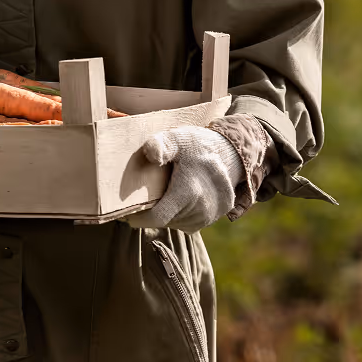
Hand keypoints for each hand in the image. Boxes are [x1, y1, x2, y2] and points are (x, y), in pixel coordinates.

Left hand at [123, 126, 244, 232]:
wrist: (233, 150)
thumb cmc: (198, 144)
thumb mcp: (178, 139)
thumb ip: (161, 144)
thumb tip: (152, 155)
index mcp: (189, 192)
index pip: (158, 218)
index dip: (140, 219)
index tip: (128, 214)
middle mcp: (202, 209)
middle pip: (165, 221)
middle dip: (153, 213)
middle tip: (145, 198)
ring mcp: (211, 214)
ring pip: (178, 223)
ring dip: (168, 214)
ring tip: (166, 194)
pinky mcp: (217, 215)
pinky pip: (190, 222)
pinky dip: (182, 214)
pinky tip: (182, 198)